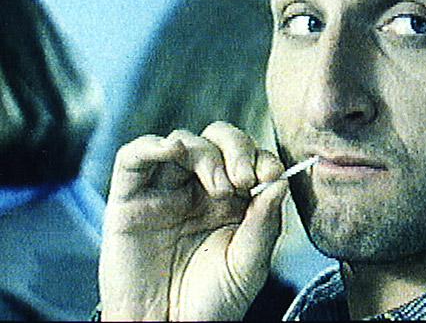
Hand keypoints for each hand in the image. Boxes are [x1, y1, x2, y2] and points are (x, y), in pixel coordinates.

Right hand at [99, 122, 287, 320]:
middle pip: (218, 139)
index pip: (250, 157)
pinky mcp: (129, 198)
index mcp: (234, 199)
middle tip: (244, 178)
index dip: (262, 158)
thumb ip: (265, 224)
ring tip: (219, 186)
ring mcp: (165, 190)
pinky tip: (171, 150)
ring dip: (204, 153)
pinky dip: (152, 145)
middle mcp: (200, 187)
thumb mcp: (249, 265)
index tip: (270, 175)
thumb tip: (280, 182)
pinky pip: (134, 157)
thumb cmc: (213, 301)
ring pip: (183, 141)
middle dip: (237, 148)